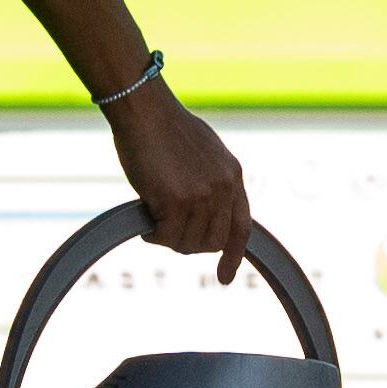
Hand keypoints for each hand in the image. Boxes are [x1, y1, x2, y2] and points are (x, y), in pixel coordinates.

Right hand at [107, 84, 251, 283]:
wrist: (144, 110)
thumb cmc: (163, 127)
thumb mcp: (203, 153)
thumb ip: (210, 181)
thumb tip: (202, 211)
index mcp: (233, 175)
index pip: (242, 227)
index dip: (234, 255)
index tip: (225, 277)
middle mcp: (223, 188)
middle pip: (214, 242)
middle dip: (191, 244)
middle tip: (167, 233)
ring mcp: (201, 196)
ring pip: (188, 243)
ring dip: (168, 238)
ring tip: (153, 219)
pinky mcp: (177, 201)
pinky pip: (166, 237)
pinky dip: (153, 235)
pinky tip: (145, 220)